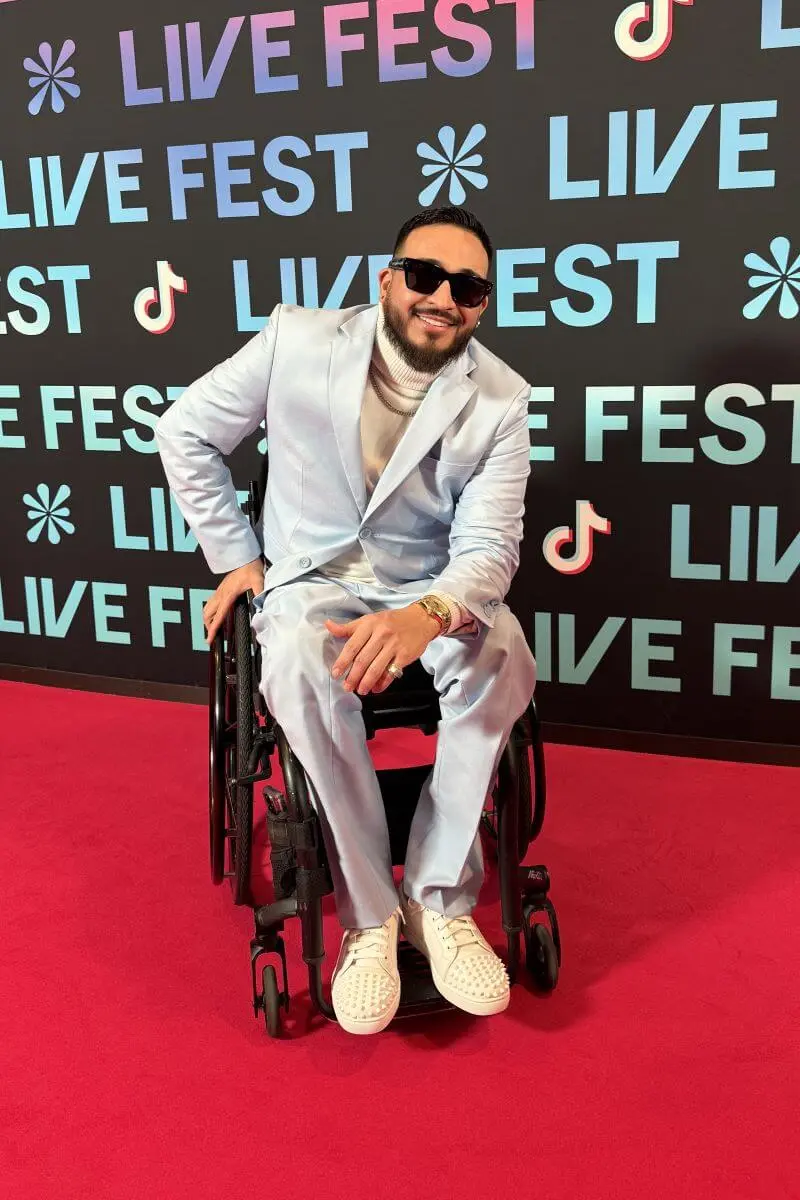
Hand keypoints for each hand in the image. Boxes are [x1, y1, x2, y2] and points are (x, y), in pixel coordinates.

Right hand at [203, 557, 264, 643]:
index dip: (213, 629)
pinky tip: (217, 615)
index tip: (209, 639)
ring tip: (213, 628)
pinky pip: (211, 602)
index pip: (219, 615)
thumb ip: (260, 593)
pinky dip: (210, 611)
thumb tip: (261, 608)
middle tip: (213, 636)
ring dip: (207, 619)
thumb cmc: (252, 568)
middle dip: (208, 626)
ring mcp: (219, 591)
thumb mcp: (258, 580)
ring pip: (206, 608)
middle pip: (207, 613)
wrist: (245, 557)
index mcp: (228, 594)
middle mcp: (221, 593)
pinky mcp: (221, 589)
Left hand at [325, 605, 440, 695]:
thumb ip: (348, 627)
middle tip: (347, 687)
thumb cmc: (391, 620)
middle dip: (353, 676)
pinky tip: (376, 689)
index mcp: (369, 625)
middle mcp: (381, 634)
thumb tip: (327, 625)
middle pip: (363, 660)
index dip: (342, 661)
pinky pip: (391, 672)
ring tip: (360, 690)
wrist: (420, 620)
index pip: (352, 646)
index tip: (336, 673)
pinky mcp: (405, 655)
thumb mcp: (369, 619)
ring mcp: (394, 645)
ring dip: (366, 682)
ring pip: (376, 668)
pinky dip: (383, 683)